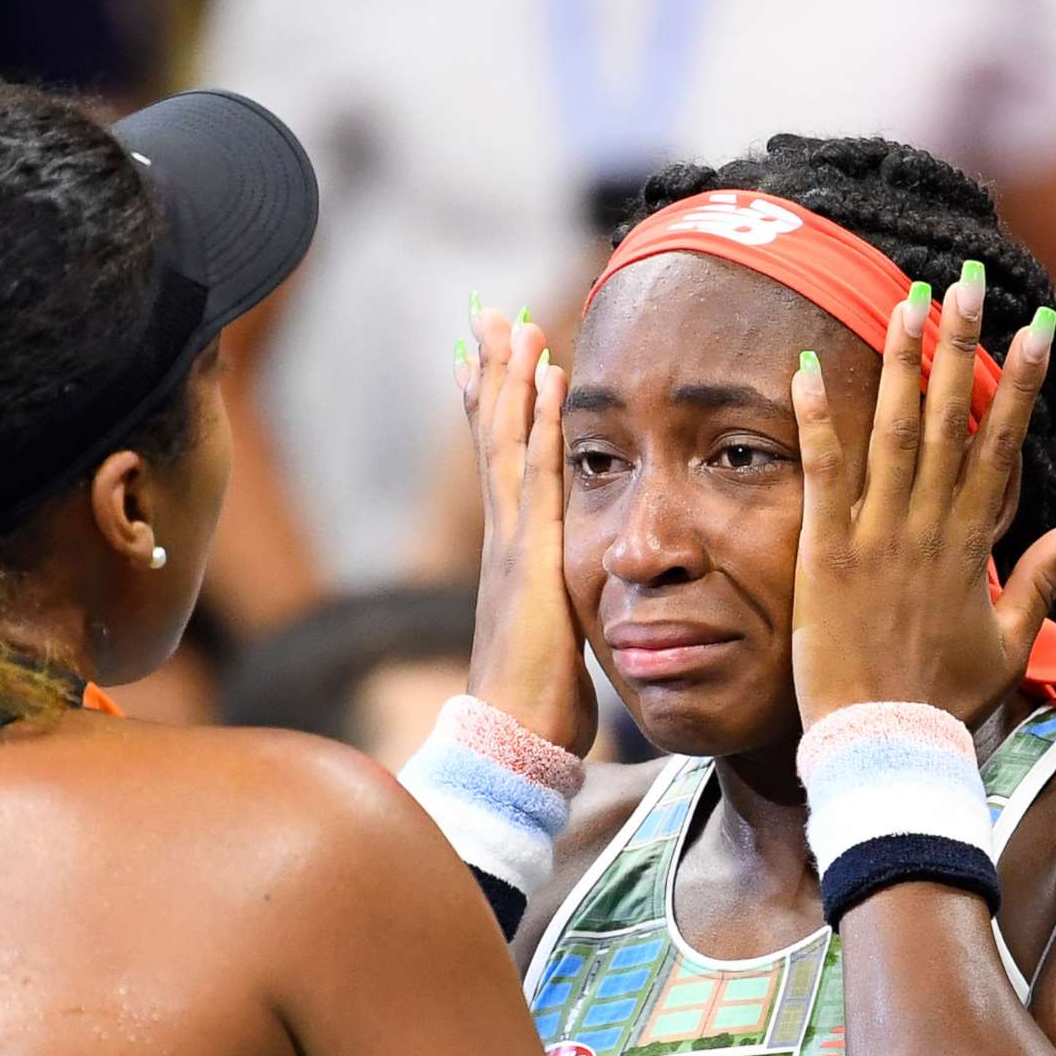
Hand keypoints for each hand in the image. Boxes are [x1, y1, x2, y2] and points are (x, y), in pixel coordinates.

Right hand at [456, 305, 593, 754]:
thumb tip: (570, 612)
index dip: (497, 414)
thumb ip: (563, 615)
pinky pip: (538, 470)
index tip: (490, 364)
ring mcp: (512, 542)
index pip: (504, 469)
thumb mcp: (558, 645)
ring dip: (511, 376)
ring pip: (508, 440)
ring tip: (511, 320)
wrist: (512, 741)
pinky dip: (540, 419)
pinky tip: (548, 376)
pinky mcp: (531, 553)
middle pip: (494, 438)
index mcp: (513, 558)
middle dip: (490, 374)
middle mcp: (505, 539)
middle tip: (485, 313)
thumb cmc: (538, 708)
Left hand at [787, 276, 1055, 728]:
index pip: (1000, 448)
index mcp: (973, 548)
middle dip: (963, 349)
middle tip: (970, 284)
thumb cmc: (941, 705)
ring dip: (903, 364)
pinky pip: (823, 474)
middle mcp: (931, 530)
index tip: (1037, 329)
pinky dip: (820, 420)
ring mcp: (879, 538)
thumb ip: (1038, 582)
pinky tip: (812, 367)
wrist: (885, 746)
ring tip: (907, 300)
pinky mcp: (827, 554)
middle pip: (953, 423)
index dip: (1018, 386)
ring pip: (897, 433)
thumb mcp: (1008, 647)